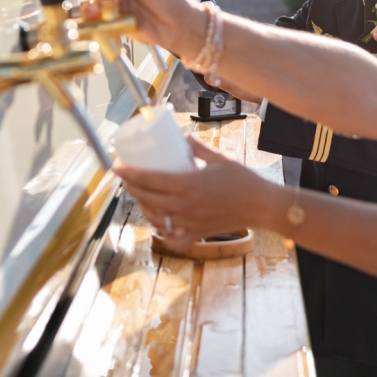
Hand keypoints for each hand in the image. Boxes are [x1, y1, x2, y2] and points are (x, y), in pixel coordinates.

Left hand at [115, 138, 283, 252]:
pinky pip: (174, 238)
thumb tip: (183, 138)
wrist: (260, 205)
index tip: (116, 168)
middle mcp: (183, 205)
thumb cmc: (242, 180)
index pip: (148, 180)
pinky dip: (165, 233)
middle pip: (146, 199)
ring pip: (156, 219)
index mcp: (186, 184)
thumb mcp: (218, 158)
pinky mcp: (197, 233)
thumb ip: (198, 148)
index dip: (129, 174)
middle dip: (131, 189)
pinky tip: (162, 224)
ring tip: (142, 198)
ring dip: (144, 208)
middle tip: (126, 179)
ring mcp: (189, 222)